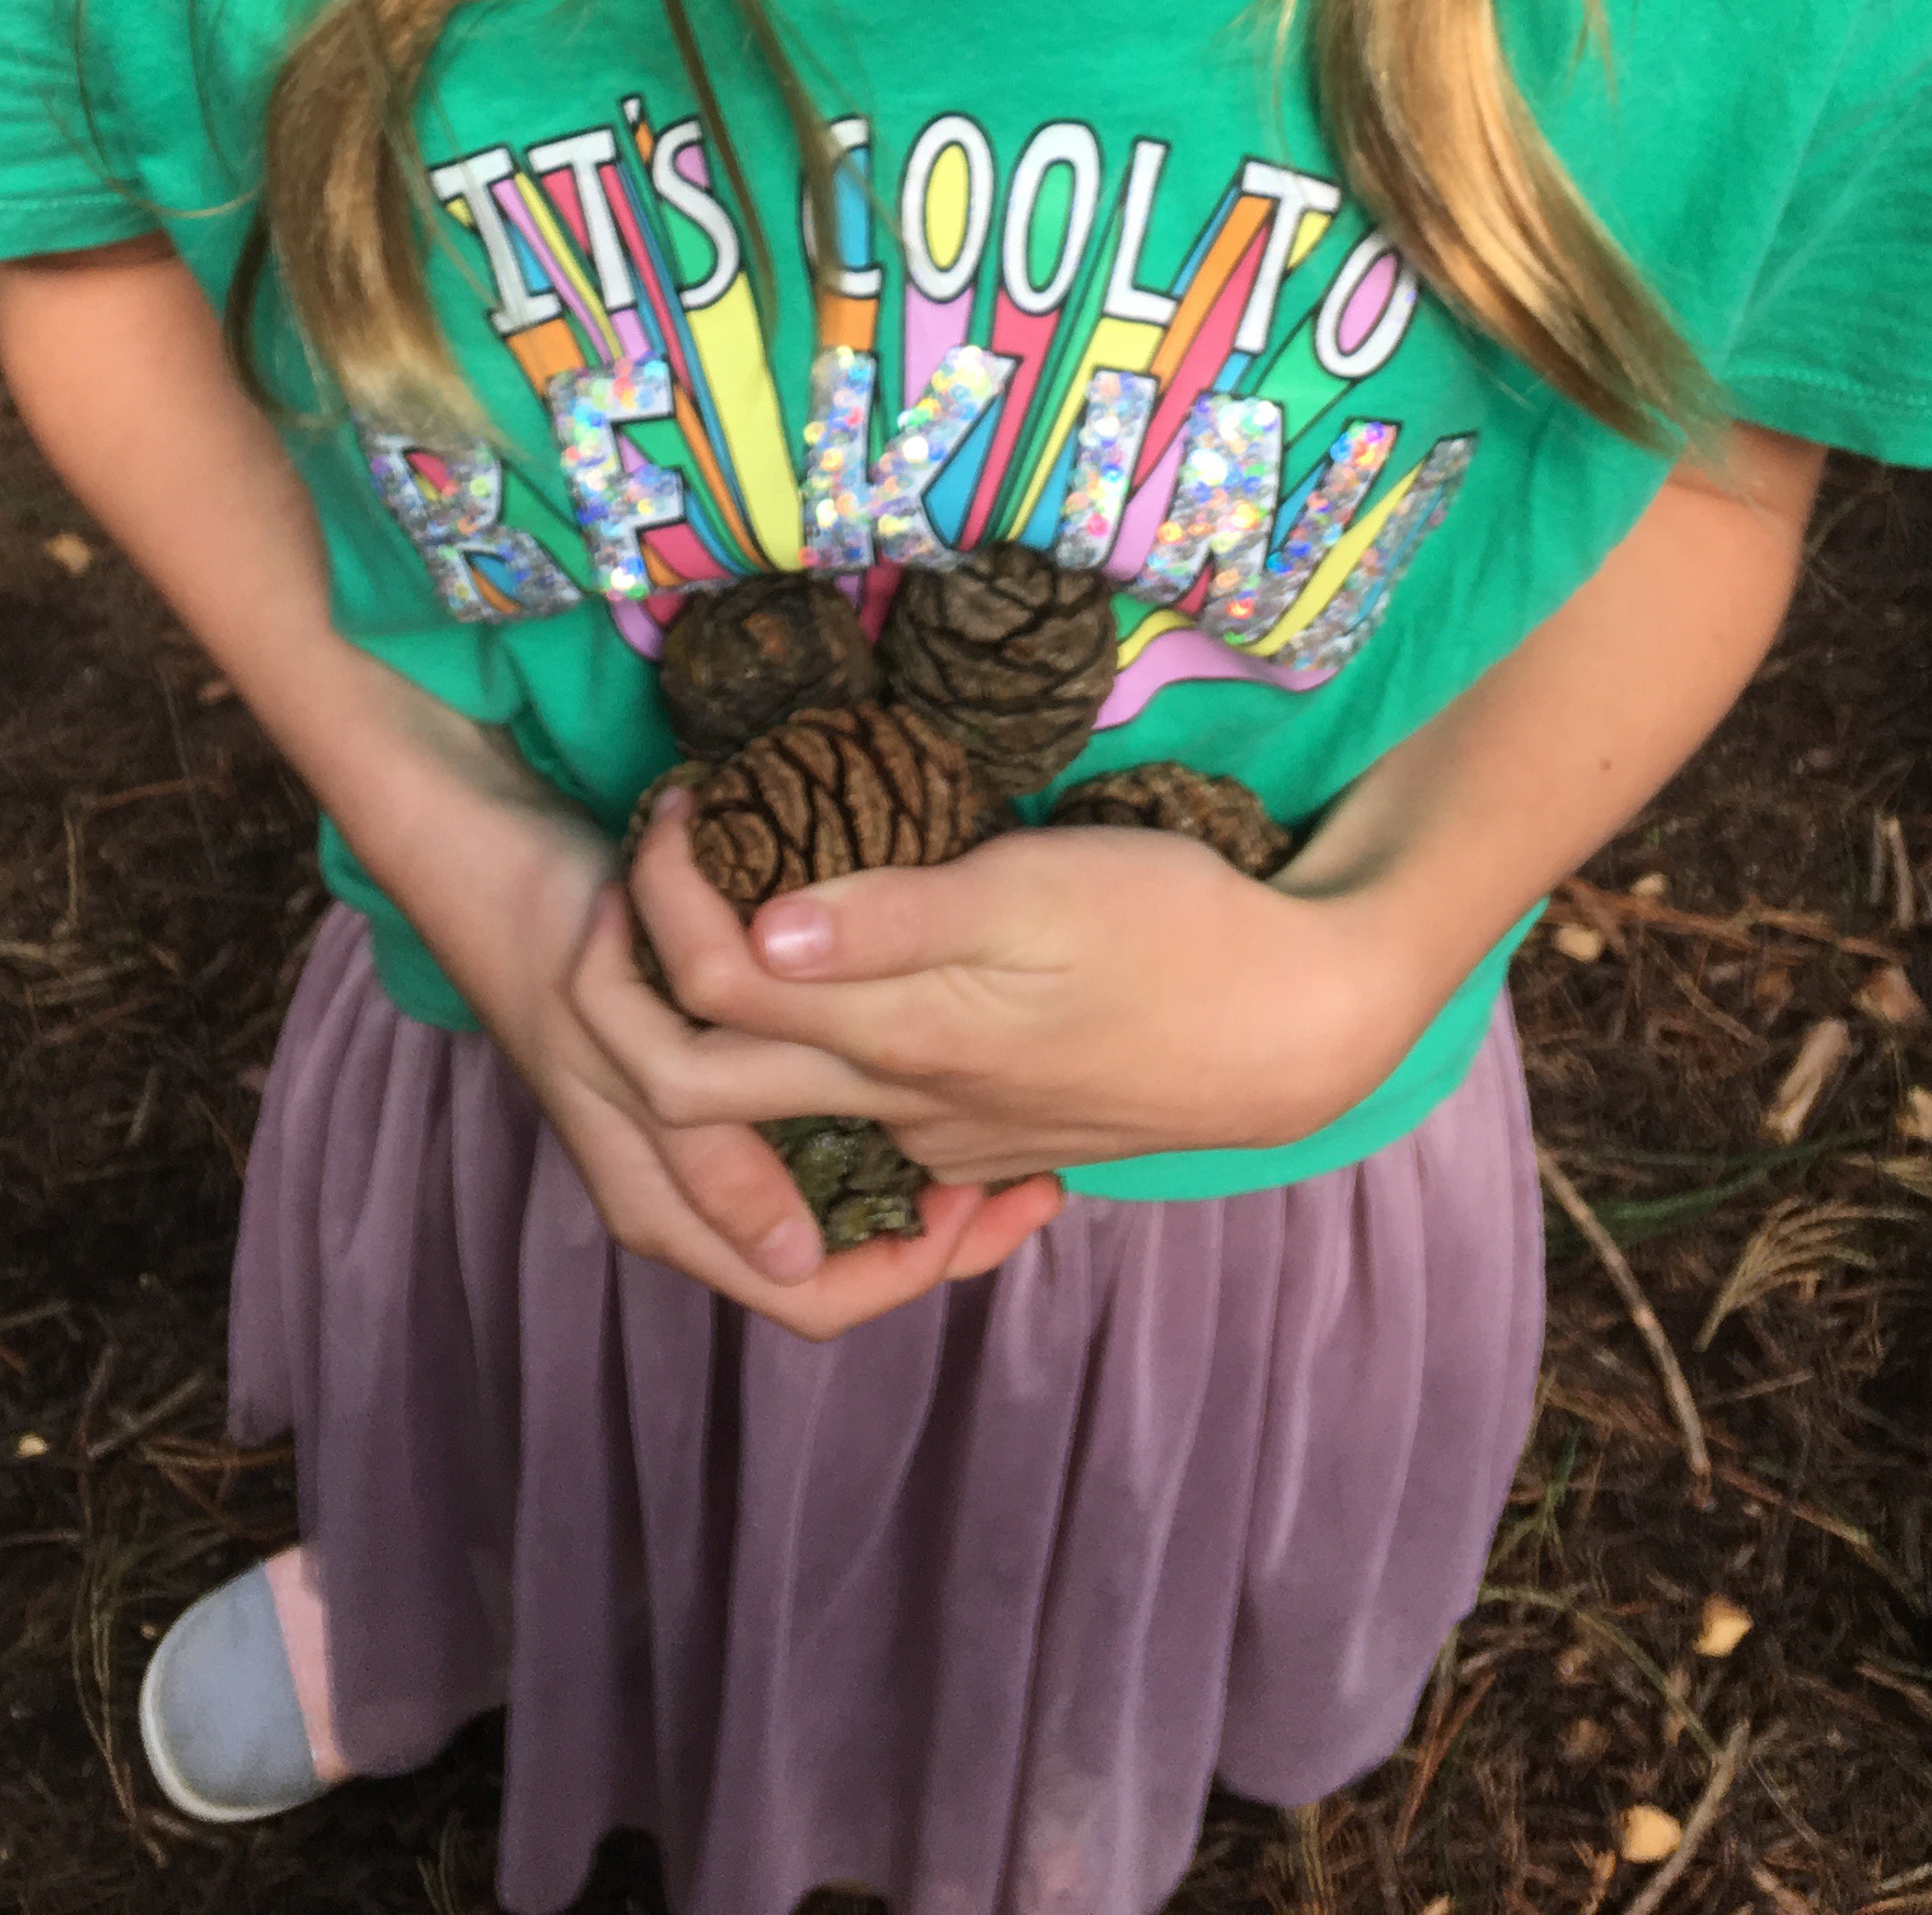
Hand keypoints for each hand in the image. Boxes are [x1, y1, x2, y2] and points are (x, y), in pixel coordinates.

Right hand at [407, 776, 1061, 1336]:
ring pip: (844, 1209)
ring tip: (1013, 1138)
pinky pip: (823, 1146)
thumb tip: (793, 1259)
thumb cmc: (567, 943)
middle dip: (947, 1233)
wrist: (503, 864)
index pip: (821, 1297)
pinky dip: (888, 1132)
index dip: (919, 1268)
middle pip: (847, 1266)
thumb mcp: (628, 1050)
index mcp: (669, 1211)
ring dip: (926, 1181)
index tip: (1004, 1197)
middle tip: (1039, 1174)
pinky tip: (944, 1084)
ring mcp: (708, 1148)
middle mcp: (692, 1200)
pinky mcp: (722, 1091)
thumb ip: (703, 1156)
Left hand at [612, 802, 1424, 1184]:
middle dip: (633, 986)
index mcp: (896, 1034)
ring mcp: (938, 1130)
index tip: (679, 799)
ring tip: (733, 904)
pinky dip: (808, 1044)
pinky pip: (857, 1110)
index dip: (658, 892)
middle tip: (657, 867)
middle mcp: (896, 1101)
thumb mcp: (1038, 893)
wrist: (1297, 1033)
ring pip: (776, 1100)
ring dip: (717, 1017)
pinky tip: (842, 974)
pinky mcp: (984, 1131)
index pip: (703, 988)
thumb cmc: (1176, 932)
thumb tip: (756, 927)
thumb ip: (896, 916)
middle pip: (696, 1083)